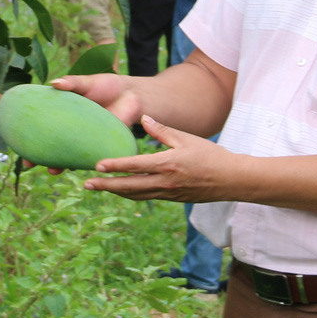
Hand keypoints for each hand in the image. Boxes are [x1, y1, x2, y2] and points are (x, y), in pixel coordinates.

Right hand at [16, 74, 140, 174]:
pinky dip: (84, 164)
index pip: (44, 129)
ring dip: (60, 165)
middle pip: (53, 147)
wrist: (133, 94)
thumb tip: (54, 83)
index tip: (17, 143)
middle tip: (29, 165)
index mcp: (66, 116)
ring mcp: (87, 141)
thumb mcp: (87, 82)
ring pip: (70, 157)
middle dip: (41, 158)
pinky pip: (90, 158)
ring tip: (53, 171)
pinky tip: (78, 169)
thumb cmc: (107, 86)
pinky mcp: (102, 146)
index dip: (30, 137)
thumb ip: (72, 83)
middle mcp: (74, 131)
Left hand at [82, 114, 235, 201]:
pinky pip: (145, 197)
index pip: (134, 166)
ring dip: (115, 192)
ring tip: (98, 188)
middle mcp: (164, 182)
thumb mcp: (187, 138)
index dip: (114, 166)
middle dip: (106, 186)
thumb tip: (145, 119)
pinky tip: (121, 190)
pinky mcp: (171, 198)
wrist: (231, 180)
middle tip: (86, 184)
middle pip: (128, 186)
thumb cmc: (210, 155)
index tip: (96, 165)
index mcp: (167, 164)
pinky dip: (130, 194)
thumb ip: (163, 130)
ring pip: (135, 195)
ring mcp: (167, 193)